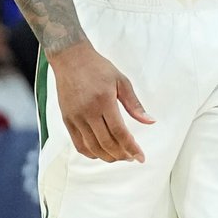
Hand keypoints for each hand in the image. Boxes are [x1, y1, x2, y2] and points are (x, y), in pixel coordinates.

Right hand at [48, 41, 155, 162]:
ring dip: (107, 156)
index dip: (131, 148)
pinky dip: (91, 153)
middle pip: (106, 143)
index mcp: (104, 102)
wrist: (71, 59)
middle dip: (121, 155)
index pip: (119, 132)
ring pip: (92, 147)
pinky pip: (78, 144)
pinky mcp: (67, 120)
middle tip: (132, 157)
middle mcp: (88, 112)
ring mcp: (75, 118)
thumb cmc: (98, 68)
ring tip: (120, 157)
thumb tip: (150, 121)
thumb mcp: (122, 81)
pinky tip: (101, 153)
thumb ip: (135, 104)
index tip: (141, 157)